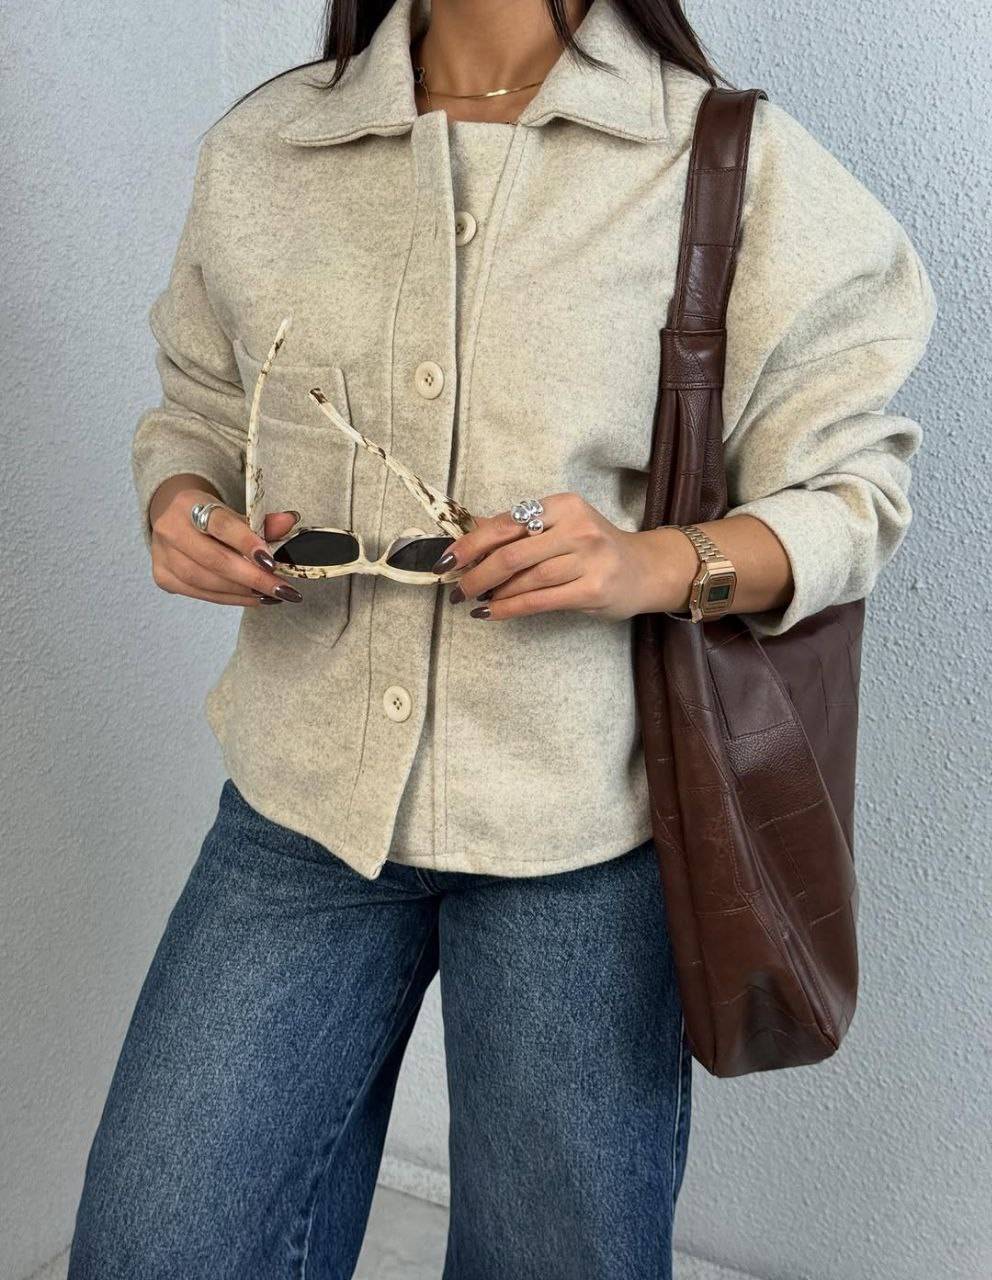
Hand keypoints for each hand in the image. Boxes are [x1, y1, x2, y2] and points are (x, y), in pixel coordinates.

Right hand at [147, 473, 304, 605]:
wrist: (174, 518)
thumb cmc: (210, 516)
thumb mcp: (233, 511)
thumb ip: (260, 520)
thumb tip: (288, 521)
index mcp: (189, 504)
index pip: (221, 525)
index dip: (247, 543)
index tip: (272, 561)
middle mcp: (170, 529)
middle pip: (214, 559)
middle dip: (252, 577)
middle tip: (281, 589)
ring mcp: (162, 555)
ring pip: (206, 581)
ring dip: (243, 592)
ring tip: (270, 595)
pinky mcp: (162, 577)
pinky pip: (200, 594)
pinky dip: (230, 598)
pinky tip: (252, 598)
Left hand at [436, 492, 690, 621]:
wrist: (646, 569)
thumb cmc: (595, 548)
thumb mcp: (562, 527)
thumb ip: (521, 530)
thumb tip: (468, 537)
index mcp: (564, 505)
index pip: (506, 523)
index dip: (471, 542)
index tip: (447, 559)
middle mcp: (577, 528)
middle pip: (511, 552)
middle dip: (475, 572)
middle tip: (455, 587)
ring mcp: (588, 559)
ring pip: (524, 579)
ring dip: (491, 592)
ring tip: (472, 599)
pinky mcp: (592, 589)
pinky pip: (539, 601)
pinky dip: (509, 608)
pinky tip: (491, 612)